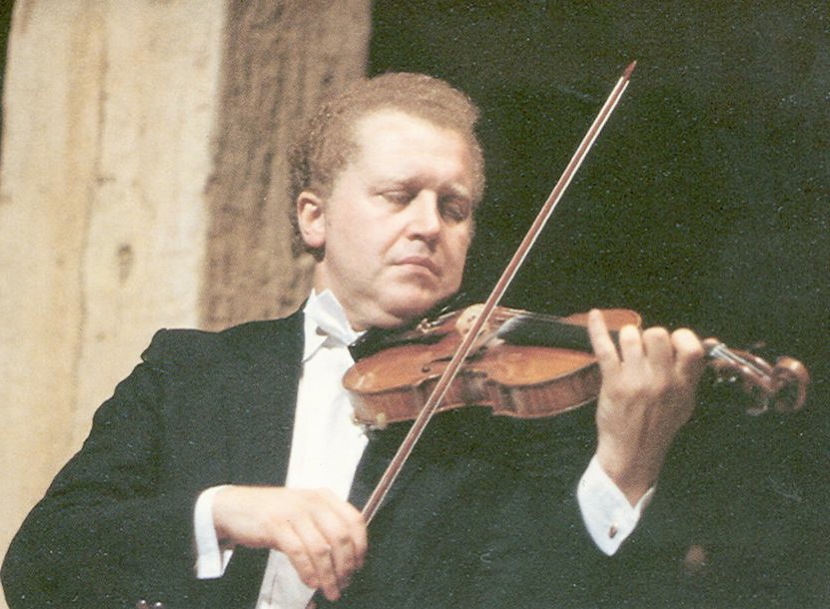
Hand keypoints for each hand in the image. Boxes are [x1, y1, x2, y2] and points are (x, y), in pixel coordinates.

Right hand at [212, 486, 366, 600]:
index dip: (361, 546)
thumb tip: (347, 556)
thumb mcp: (304, 511)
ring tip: (330, 589)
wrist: (235, 507)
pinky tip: (311, 582)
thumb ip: (325, 525)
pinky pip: (299, 553)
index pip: (354, 520)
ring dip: (328, 575)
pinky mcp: (275, 525)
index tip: (359, 566)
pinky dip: (308, 572)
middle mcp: (312, 501)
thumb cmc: (273, 513)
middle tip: (344, 583)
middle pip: (340, 537)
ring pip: (321, 549)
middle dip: (345, 566)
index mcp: (324, 497)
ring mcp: (293, 512)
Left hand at [587, 309, 704, 504]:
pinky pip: (604, 347)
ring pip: (631, 336)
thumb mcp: (685, 402)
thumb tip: (708, 343)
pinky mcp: (613, 383)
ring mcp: (637, 380)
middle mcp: (663, 381)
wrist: (633, 454)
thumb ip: (693, 372)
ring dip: (627, 338)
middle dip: (649, 336)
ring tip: (626, 351)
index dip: (680, 337)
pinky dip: (597, 329)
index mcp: (683, 385)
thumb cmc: (658, 426)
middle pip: (658, 334)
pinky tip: (595, 316)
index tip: (671, 343)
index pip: (691, 346)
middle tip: (644, 351)